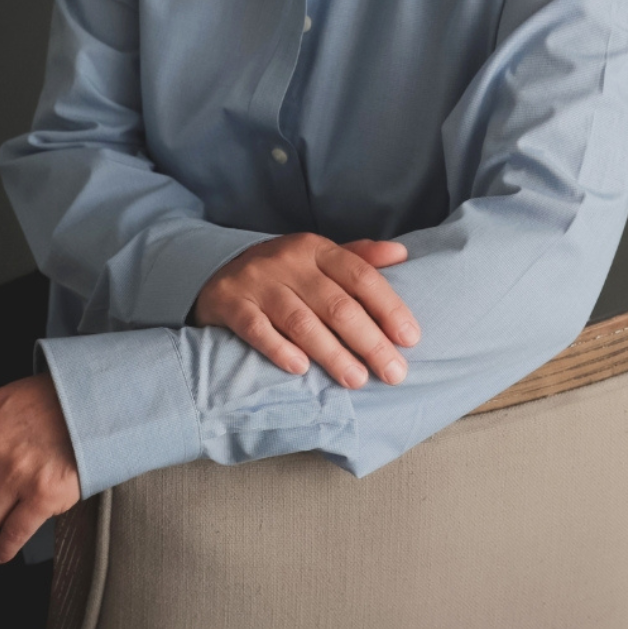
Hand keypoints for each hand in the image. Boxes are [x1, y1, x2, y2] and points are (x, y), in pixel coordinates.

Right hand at [192, 234, 420, 388]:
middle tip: (394, 372)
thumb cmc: (284, 272)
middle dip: (369, 341)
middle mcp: (289, 262)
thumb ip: (359, 257)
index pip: (361, 276)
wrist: (217, 271)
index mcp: (317, 248)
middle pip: (337, 304)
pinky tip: (300, 369)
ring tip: (357, 380)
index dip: (388, 307)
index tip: (410, 338)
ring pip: (301, 321)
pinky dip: (279, 349)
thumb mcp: (318, 257)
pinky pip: (257, 329)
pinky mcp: (231, 304)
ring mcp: (258, 282)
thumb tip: (402, 254)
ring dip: (332, 353)